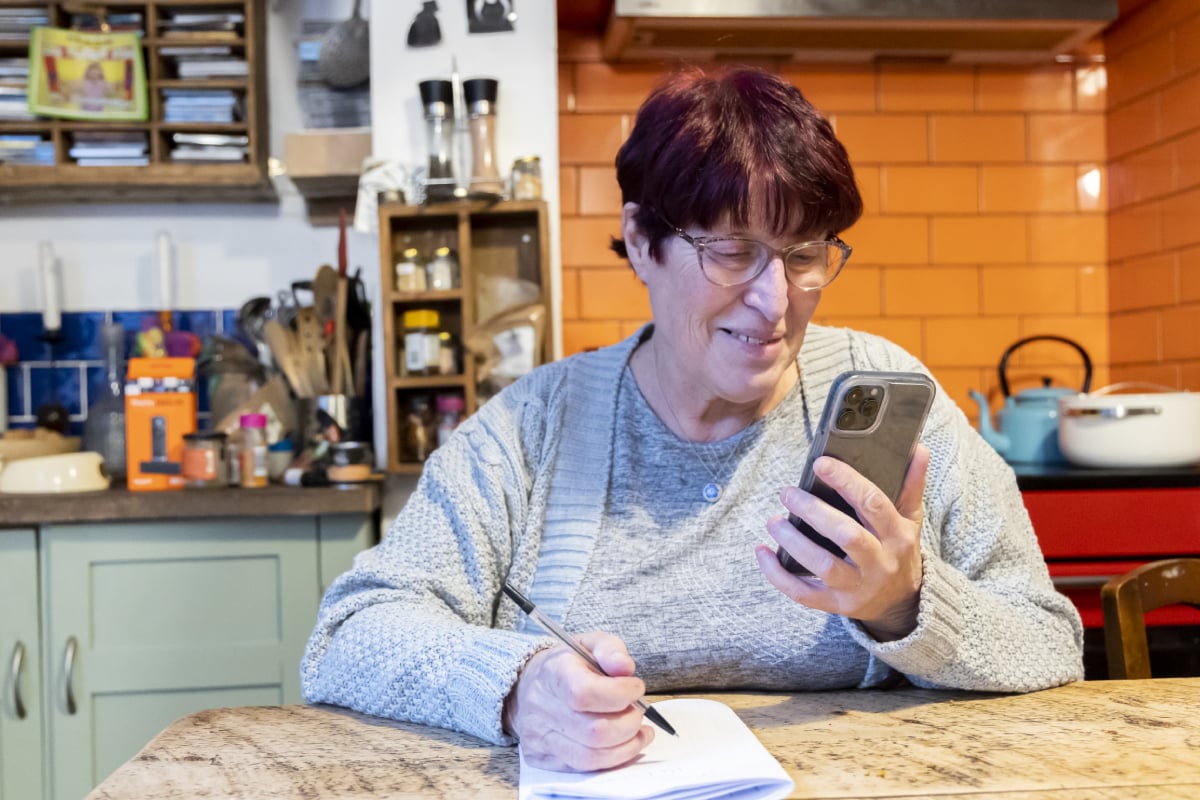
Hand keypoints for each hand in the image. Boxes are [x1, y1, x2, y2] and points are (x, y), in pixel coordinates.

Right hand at [503, 632, 654, 771]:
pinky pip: (585, 768)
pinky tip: (626, 743)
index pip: (584, 693)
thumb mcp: (589, 644)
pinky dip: (614, 759)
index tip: (636, 688)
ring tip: (638, 729)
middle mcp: (542, 708)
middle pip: (594, 731)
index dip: (619, 694)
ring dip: (626, 745)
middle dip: (629, 723)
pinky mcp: (543, 759)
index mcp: (553, 674)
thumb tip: (625, 668)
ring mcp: (540, 738)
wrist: (528, 687)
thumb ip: (611, 650)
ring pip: (592, 756)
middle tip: (639, 711)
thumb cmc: (566, 666)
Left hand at [755, 445, 930, 640]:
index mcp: (898, 536)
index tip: (820, 464)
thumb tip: (918, 449)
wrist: (902, 604)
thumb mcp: (911, 520)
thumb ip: (911, 485)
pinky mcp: (837, 604)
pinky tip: (762, 552)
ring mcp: (857, 587)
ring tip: (774, 520)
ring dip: (793, 542)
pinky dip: (778, 575)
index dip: (846, 481)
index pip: (873, 503)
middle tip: (787, 492)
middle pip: (846, 535)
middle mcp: (879, 562)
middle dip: (813, 511)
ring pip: (823, 565)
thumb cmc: (899, 551)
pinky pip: (803, 594)